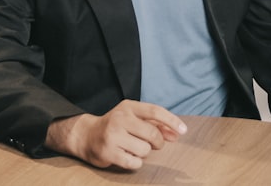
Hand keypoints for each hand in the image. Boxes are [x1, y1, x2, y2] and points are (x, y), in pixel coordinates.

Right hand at [44, 100, 186, 169]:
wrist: (87, 135)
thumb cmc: (116, 126)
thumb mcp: (133, 118)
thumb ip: (154, 123)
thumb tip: (176, 134)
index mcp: (128, 107)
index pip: (155, 111)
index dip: (172, 121)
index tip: (183, 130)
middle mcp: (119, 118)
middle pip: (152, 133)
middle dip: (158, 142)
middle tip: (153, 144)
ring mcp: (113, 135)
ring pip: (144, 150)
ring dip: (144, 153)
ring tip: (134, 148)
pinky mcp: (108, 152)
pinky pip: (135, 162)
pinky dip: (136, 162)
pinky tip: (127, 156)